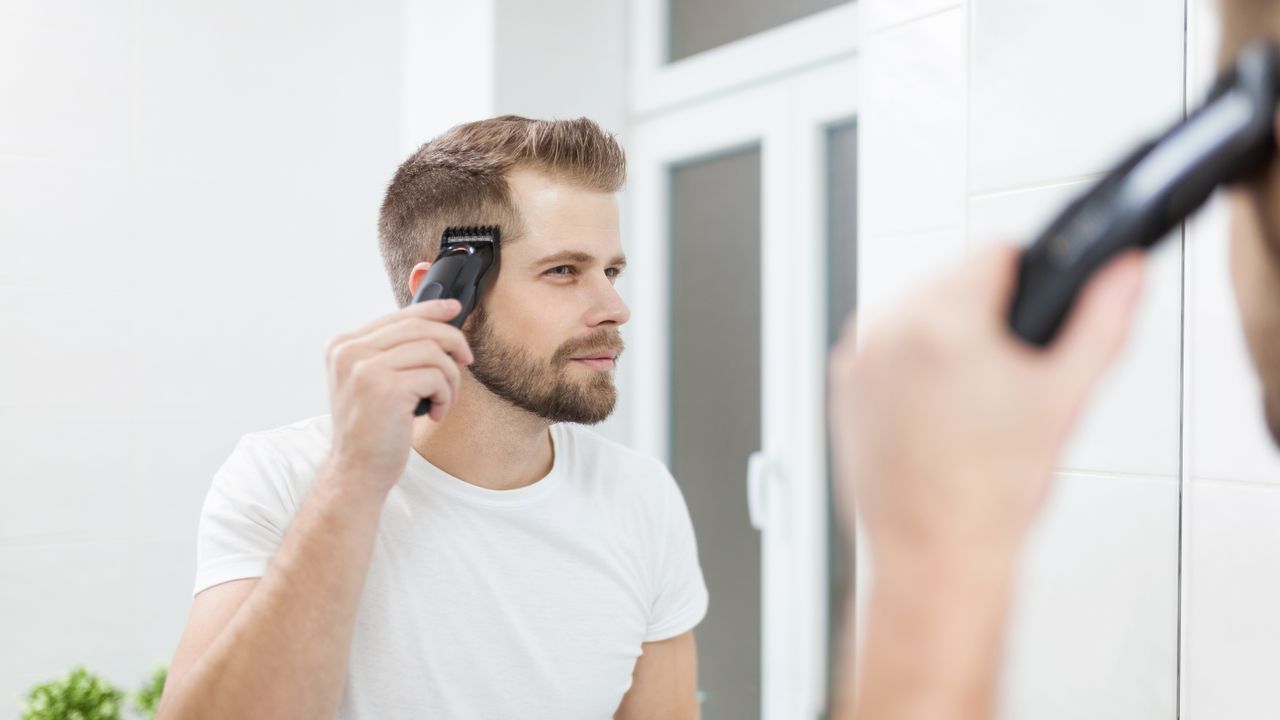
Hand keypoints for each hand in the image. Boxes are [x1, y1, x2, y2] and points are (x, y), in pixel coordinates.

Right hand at [324, 299, 473, 496]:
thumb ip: (391, 352)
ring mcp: (365, 368)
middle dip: (452, 341)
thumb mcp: (371, 383)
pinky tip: (434, 413)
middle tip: (466, 359)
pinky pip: (436, 376)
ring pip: (432, 351)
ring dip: (449, 378)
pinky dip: (445, 395)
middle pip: (418, 327)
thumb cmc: (370, 431)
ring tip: (443, 400)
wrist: (356, 472)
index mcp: (342, 346)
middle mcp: (349, 351)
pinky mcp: (386, 389)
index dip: (430, 309)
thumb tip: (437, 323)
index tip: (453, 309)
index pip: (396, 316)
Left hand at [828, 244, 1145, 569]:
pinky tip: (937, 410)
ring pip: (920, 310)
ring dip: (949, 335)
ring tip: (973, 400)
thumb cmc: (990, 493)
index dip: (1029, 284)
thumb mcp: (1063, 399)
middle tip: (1008, 378)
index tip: (1035, 324)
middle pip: (955, 280)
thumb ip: (1102, 322)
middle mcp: (889, 329)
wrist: (934, 553)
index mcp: (941, 321)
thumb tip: (1122, 272)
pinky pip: (888, 344)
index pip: (995, 252)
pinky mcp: (843, 383)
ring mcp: (859, 357)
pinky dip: (913, 362)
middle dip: (988, 315)